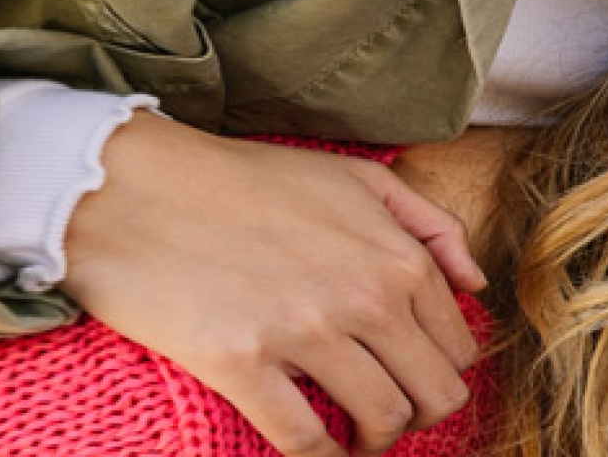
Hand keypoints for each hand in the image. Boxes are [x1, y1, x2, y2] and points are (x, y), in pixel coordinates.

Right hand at [57, 111, 490, 456]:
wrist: (132, 186)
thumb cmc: (241, 180)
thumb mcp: (355, 178)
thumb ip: (430, 225)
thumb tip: (475, 284)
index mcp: (398, 258)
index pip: (458, 347)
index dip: (439, 374)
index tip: (409, 381)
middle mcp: (367, 297)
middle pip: (435, 393)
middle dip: (420, 417)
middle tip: (386, 420)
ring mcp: (306, 331)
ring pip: (382, 420)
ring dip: (374, 442)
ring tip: (352, 441)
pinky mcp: (242, 363)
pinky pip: (303, 438)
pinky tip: (314, 452)